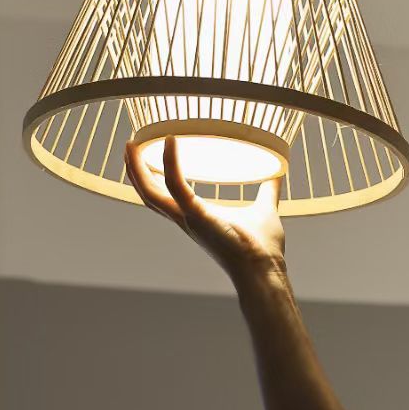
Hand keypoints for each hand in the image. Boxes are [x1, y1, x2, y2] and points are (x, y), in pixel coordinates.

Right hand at [124, 136, 286, 285]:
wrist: (265, 268)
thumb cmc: (263, 249)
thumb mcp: (265, 208)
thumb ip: (268, 189)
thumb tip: (278, 172)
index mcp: (198, 218)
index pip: (167, 197)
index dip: (154, 178)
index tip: (149, 155)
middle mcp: (187, 220)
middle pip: (150, 195)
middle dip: (136, 172)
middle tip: (130, 146)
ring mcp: (189, 219)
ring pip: (151, 194)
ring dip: (137, 170)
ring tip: (131, 145)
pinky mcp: (197, 216)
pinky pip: (176, 186)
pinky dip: (170, 163)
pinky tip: (171, 141)